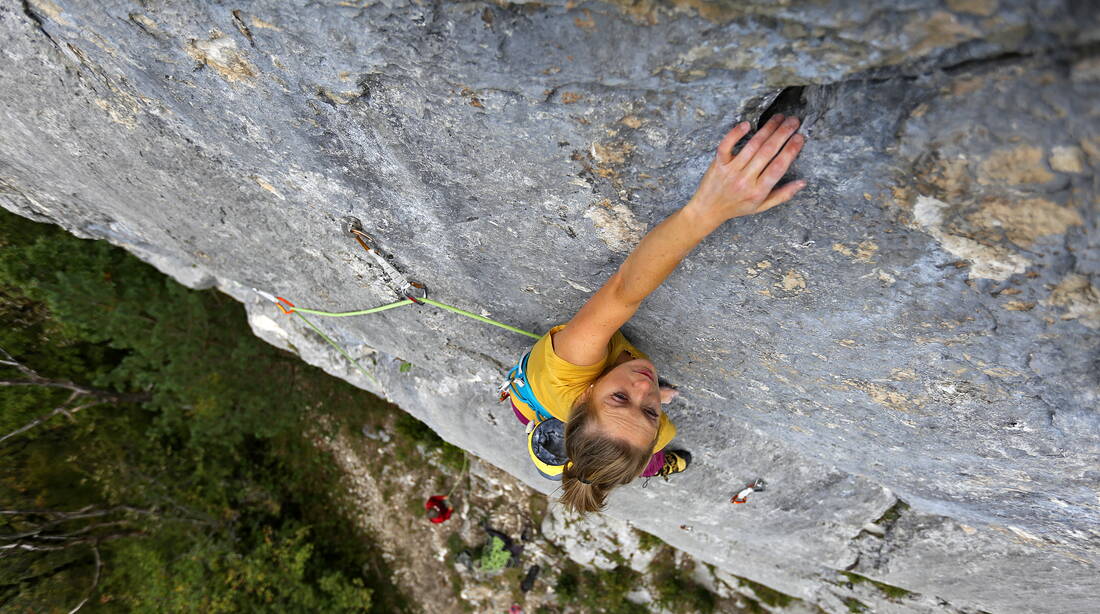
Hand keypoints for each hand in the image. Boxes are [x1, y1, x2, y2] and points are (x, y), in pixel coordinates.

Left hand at [686, 114, 805, 224]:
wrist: (708, 209)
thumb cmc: (737, 207)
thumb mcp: (762, 207)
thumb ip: (782, 195)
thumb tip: (802, 183)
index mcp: (758, 191)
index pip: (778, 167)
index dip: (790, 151)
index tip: (800, 137)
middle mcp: (745, 180)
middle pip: (767, 152)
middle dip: (783, 134)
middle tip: (793, 121)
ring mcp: (731, 170)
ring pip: (752, 146)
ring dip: (767, 129)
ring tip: (778, 118)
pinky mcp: (718, 163)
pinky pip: (726, 145)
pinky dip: (735, 133)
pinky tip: (747, 124)